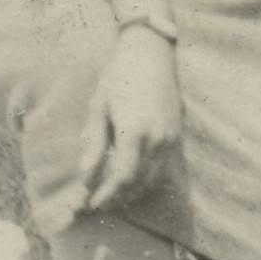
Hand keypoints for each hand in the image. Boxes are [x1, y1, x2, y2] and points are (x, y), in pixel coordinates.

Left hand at [76, 26, 181, 213]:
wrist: (150, 53)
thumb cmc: (118, 76)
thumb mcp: (99, 108)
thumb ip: (93, 145)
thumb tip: (85, 177)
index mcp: (136, 133)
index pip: (121, 178)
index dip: (105, 195)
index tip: (88, 204)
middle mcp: (158, 140)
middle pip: (137, 184)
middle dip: (115, 199)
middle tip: (93, 206)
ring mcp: (171, 140)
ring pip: (152, 180)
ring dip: (130, 193)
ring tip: (108, 197)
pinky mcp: (176, 136)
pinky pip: (161, 169)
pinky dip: (144, 180)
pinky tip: (128, 181)